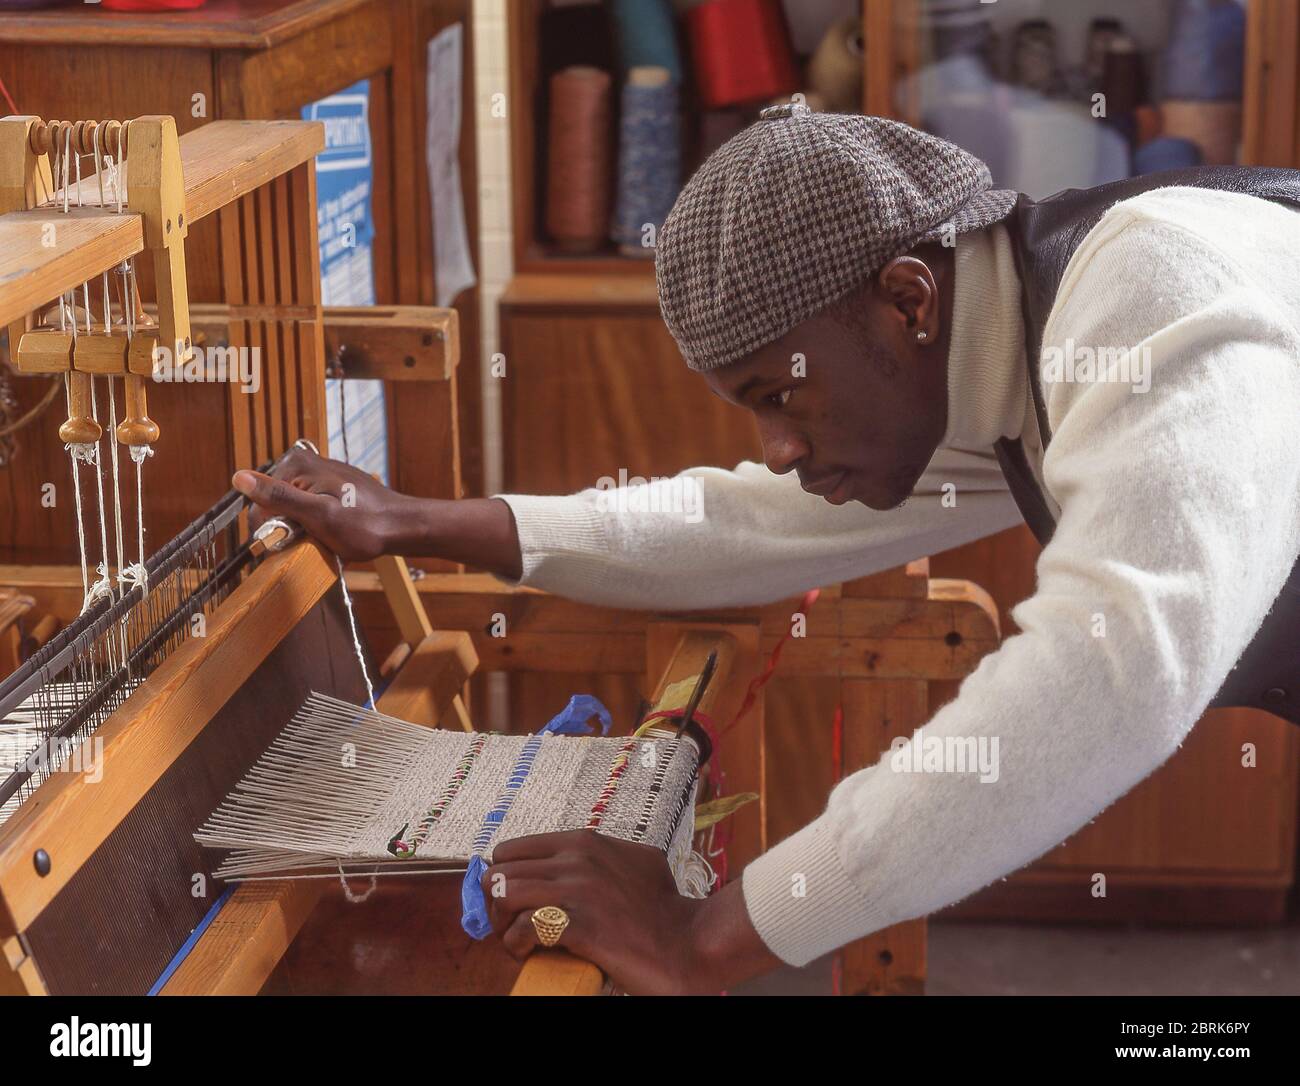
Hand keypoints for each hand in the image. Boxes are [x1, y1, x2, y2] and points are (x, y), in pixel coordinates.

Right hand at [232, 446, 407, 561]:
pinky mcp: (330, 486)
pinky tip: (334, 532)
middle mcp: (304, 463)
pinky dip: (317, 525)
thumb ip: (279, 497)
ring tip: (328, 537)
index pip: (260, 504)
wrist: (403, 526)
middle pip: (276, 506)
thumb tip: (239, 477)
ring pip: (292, 510)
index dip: (274, 531)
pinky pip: (309, 509)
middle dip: (291, 529)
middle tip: (317, 540)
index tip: (296, 544)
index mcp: (296, 465)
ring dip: (304, 530)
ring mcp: (318, 474)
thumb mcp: (318, 515)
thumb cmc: (365, 525)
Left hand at [483, 830, 778, 994]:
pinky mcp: (580, 925)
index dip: (505, 878)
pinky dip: (519, 944)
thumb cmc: (662, 908)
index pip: (510, 850)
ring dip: (503, 924)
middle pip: (499, 871)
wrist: (689, 942)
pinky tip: (533, 953)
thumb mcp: (632, 861)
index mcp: (584, 841)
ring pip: (503, 894)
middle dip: (497, 904)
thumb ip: (598, 856)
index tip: (514, 903)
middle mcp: (577, 857)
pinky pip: (523, 928)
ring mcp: (578, 889)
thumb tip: (560, 864)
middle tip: (512, 926)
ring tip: (520, 942)